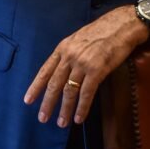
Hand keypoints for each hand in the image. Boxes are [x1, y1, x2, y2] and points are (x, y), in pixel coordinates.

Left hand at [24, 5, 148, 128]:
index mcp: (63, 49)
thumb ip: (70, 54)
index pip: (45, 71)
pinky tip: (79, 118)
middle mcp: (70, 57)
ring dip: (65, 109)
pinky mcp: (97, 70)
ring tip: (62, 123)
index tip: (28, 100)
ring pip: (69, 91)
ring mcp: (83, 63)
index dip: (36, 87)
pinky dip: (82, 107)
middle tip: (43, 118)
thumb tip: (64, 71)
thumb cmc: (102, 31)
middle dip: (48, 103)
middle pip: (54, 84)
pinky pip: (86, 93)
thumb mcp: (78, 39)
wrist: (122, 25)